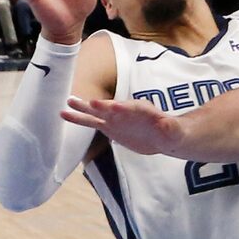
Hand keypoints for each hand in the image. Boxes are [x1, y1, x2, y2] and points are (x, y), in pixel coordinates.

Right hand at [63, 93, 185, 157]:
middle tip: (89, 102)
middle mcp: (125, 111)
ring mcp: (115, 118)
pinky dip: (79, 119)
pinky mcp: (108, 127)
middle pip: (111, 107)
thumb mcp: (173, 131)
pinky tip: (65, 114)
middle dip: (101, 105)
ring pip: (96, 113)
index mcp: (141, 110)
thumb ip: (169, 127)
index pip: (131, 108)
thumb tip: (166, 125)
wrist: (161, 136)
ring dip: (83, 108)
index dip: (123, 108)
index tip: (113, 107)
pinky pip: (91, 122)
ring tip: (68, 102)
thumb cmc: (171, 132)